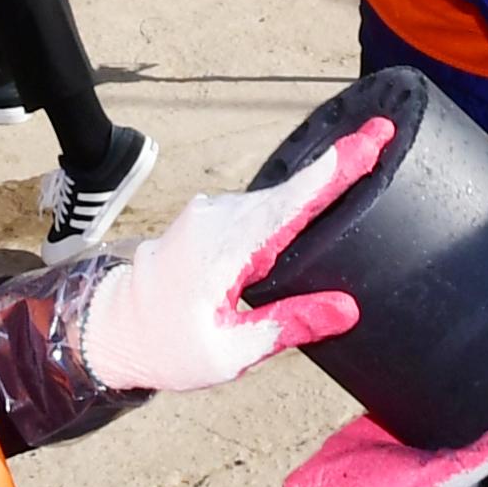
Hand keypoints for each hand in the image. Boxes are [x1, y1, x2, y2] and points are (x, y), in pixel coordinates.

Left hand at [81, 116, 391, 392]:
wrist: (106, 332)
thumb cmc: (163, 347)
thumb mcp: (228, 353)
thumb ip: (288, 325)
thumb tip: (346, 309)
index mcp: (227, 247)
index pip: (296, 200)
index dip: (340, 165)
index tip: (376, 133)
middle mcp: (218, 217)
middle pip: (292, 190)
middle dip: (338, 166)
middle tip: (381, 138)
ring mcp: (209, 213)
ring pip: (274, 199)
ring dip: (310, 191)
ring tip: (356, 168)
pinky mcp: (206, 218)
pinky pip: (257, 206)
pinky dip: (286, 205)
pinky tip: (307, 210)